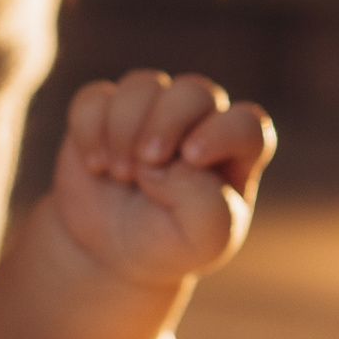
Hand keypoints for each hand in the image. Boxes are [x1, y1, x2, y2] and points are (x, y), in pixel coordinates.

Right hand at [54, 71, 275, 287]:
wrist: (113, 252)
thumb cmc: (170, 242)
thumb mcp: (204, 241)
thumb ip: (207, 205)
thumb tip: (175, 163)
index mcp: (236, 151)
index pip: (248, 123)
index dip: (223, 132)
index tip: (191, 159)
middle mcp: (199, 120)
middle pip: (193, 92)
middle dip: (167, 122)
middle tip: (148, 161)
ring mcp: (151, 110)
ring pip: (143, 86)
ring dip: (125, 129)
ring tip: (119, 173)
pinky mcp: (106, 110)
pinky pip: (96, 98)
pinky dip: (90, 129)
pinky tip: (96, 164)